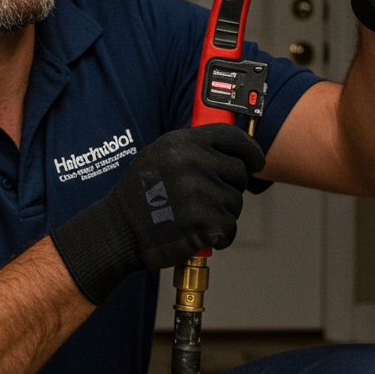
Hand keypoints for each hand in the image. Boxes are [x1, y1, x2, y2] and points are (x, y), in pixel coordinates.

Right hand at [50, 124, 265, 303]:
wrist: (118, 232)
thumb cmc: (138, 197)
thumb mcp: (158, 157)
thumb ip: (191, 149)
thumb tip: (228, 149)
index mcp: (182, 143)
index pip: (233, 137)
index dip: (250, 150)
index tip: (256, 161)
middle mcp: (193, 163)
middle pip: (239, 173)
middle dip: (228, 188)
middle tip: (204, 200)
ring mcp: (200, 193)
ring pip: (235, 203)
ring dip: (220, 214)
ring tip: (191, 217)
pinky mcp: (205, 222)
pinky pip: (229, 228)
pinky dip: (217, 236)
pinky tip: (195, 233)